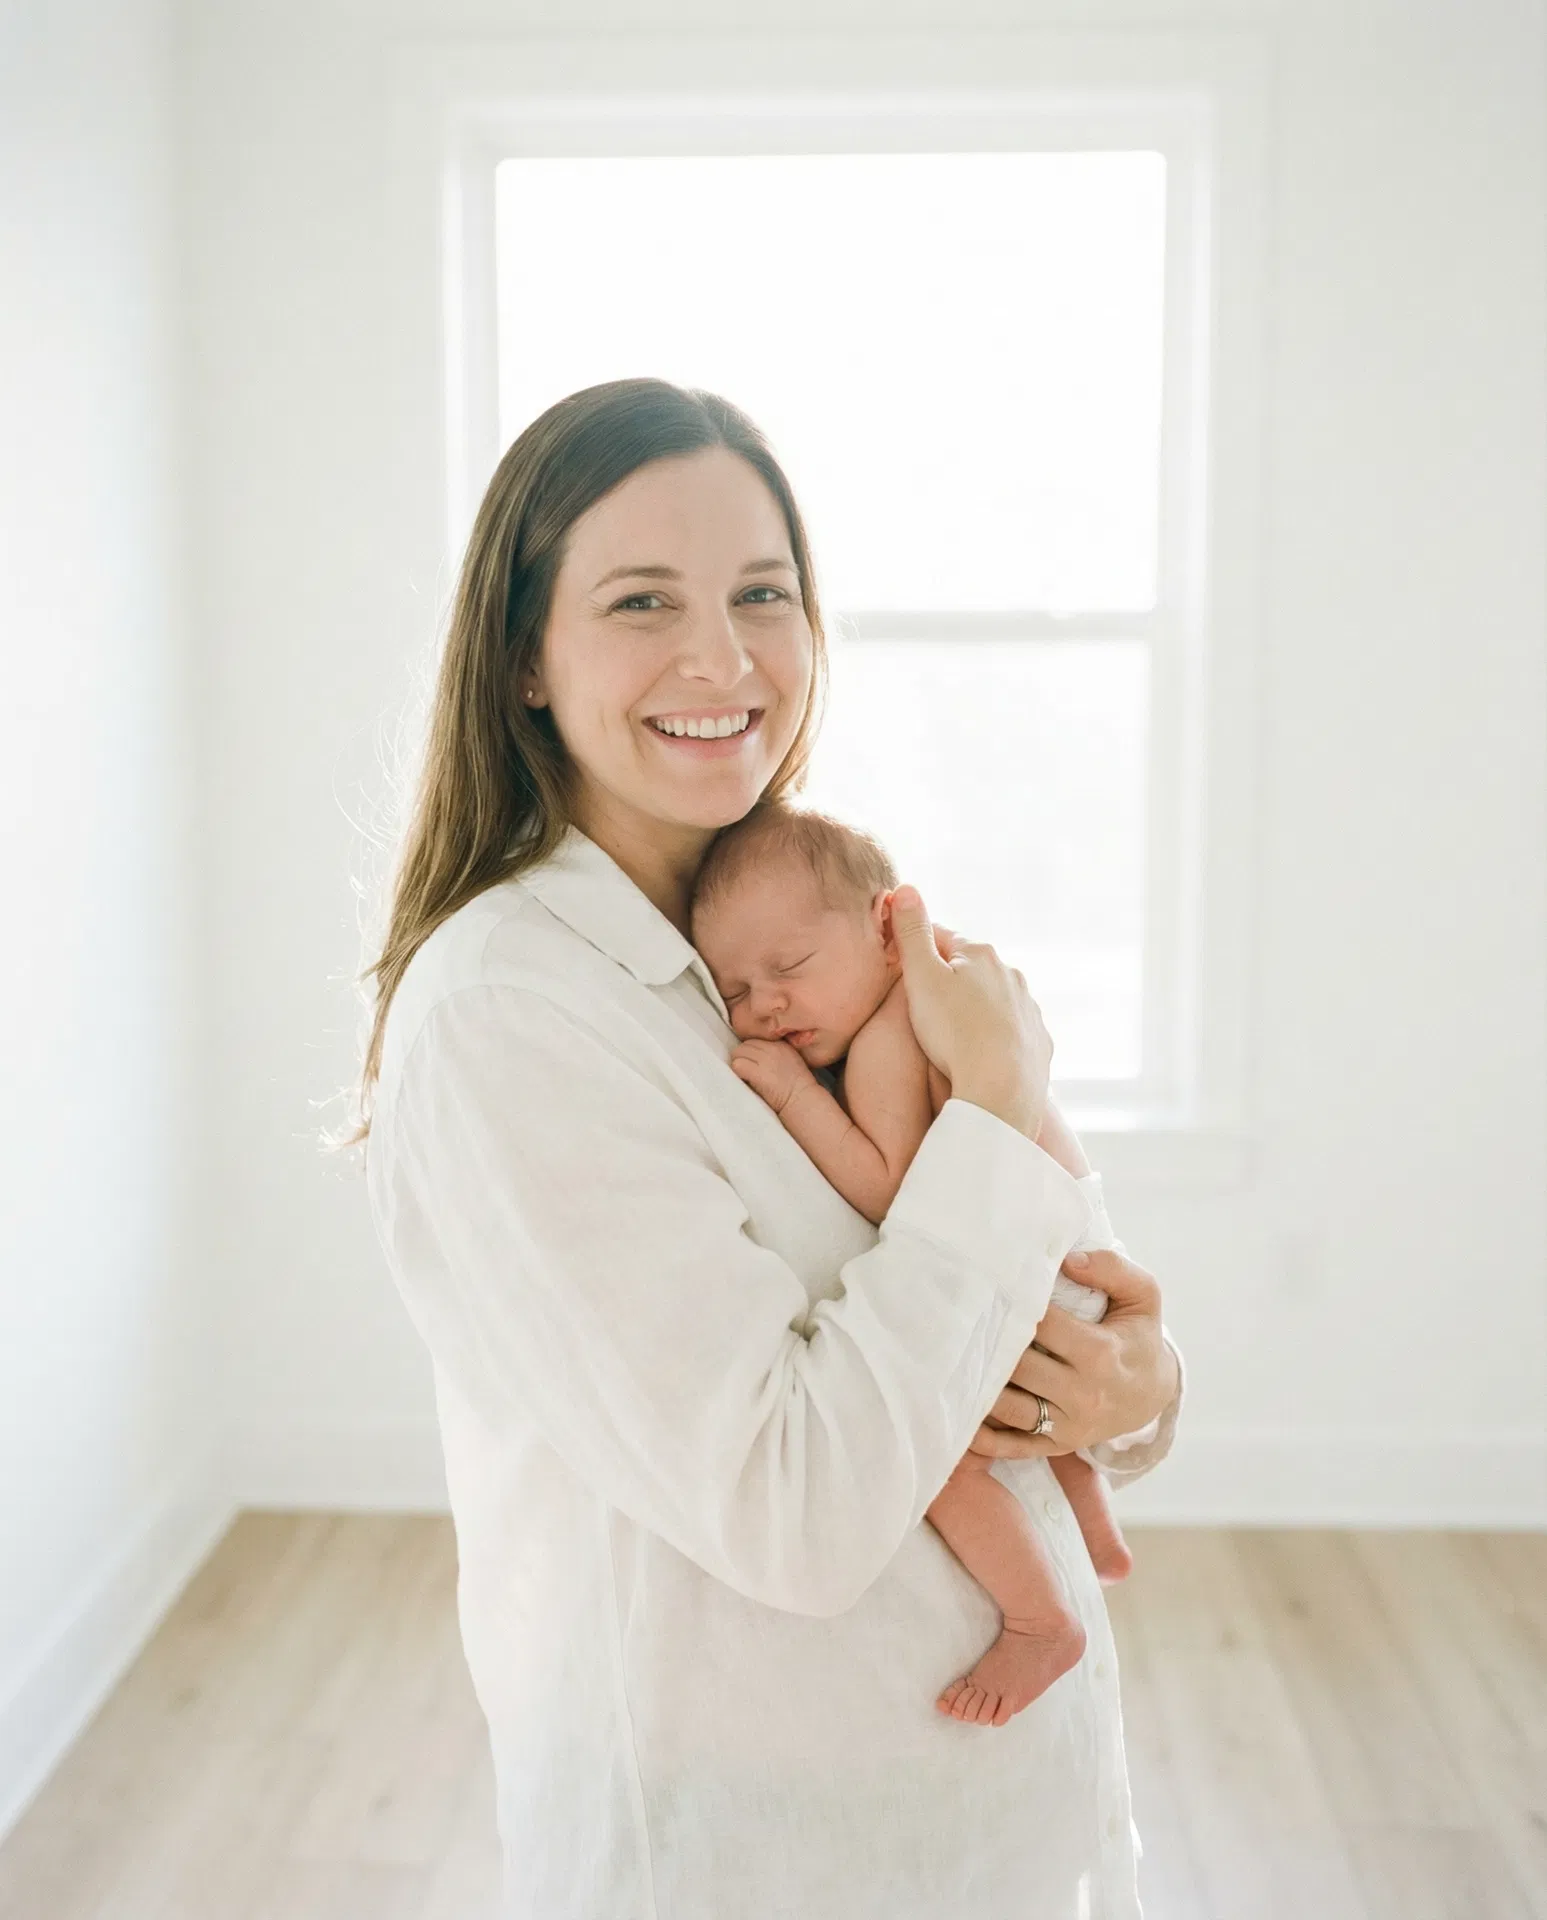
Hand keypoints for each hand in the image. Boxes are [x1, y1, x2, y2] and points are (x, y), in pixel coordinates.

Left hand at [730, 1037, 818, 1115]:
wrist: (802, 1100)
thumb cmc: (798, 1087)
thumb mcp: (790, 1060)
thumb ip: (774, 1054)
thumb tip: (754, 1055)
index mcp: (780, 1044)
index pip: (755, 1040)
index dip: (750, 1053)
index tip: (752, 1064)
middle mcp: (772, 1048)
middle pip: (744, 1045)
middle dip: (742, 1057)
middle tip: (747, 1071)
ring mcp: (765, 1059)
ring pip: (737, 1053)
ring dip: (739, 1065)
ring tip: (747, 1077)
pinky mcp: (758, 1072)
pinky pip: (737, 1065)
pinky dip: (739, 1073)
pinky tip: (747, 1081)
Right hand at [885, 885, 1052, 1138]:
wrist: (1000, 1091)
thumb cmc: (954, 1032)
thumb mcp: (921, 977)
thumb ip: (912, 932)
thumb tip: (905, 887)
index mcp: (980, 954)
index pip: (940, 936)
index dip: (916, 949)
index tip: (900, 967)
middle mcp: (1011, 975)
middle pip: (970, 967)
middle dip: (948, 979)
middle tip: (921, 1005)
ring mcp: (1029, 1010)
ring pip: (994, 999)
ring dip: (974, 1007)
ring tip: (950, 1033)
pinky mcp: (1039, 1043)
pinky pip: (1011, 1031)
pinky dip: (995, 1036)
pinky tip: (981, 1054)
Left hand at [967, 1249, 1178, 1458]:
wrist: (1152, 1394)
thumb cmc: (1138, 1336)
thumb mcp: (1142, 1296)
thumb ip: (1112, 1269)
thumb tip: (1068, 1260)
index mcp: (1100, 1353)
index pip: (1043, 1326)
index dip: (1015, 1306)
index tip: (993, 1288)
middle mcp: (1083, 1394)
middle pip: (1019, 1368)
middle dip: (993, 1345)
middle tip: (963, 1321)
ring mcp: (1067, 1425)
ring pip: (1008, 1409)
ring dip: (980, 1387)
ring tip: (957, 1360)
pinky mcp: (1055, 1445)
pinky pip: (1011, 1446)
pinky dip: (982, 1436)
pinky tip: (961, 1413)